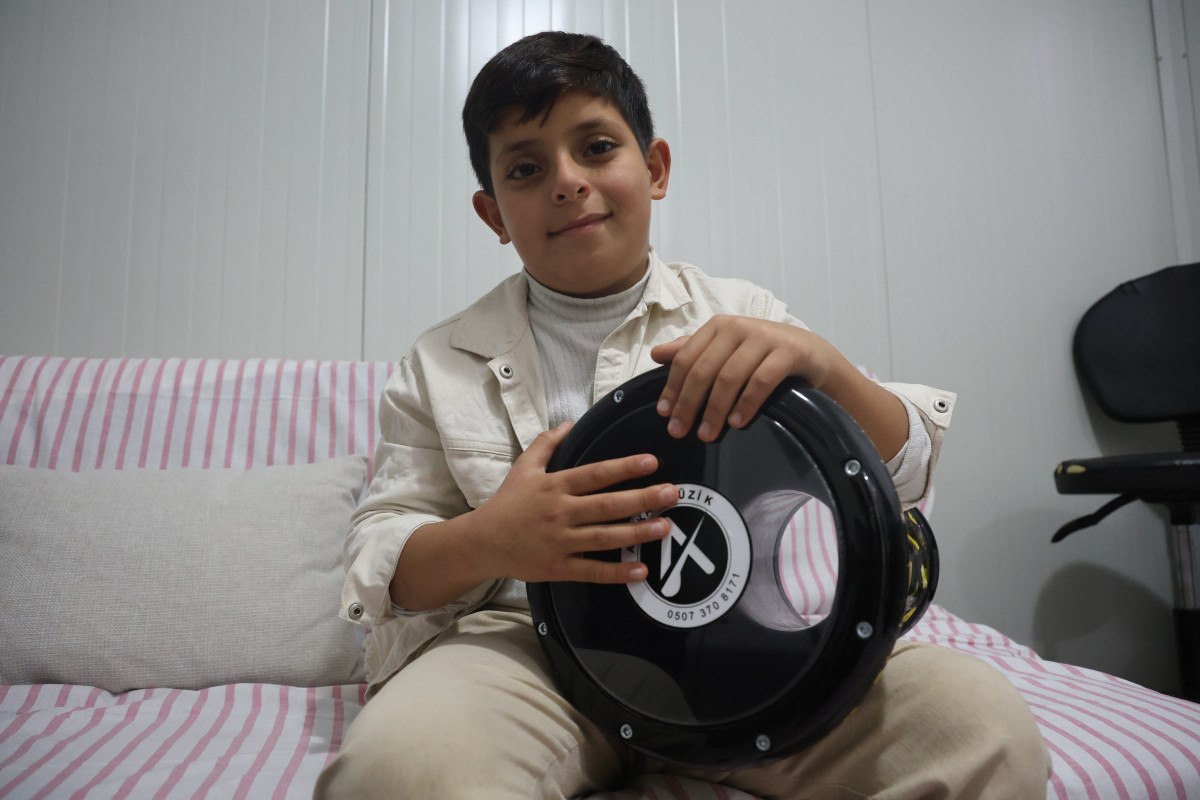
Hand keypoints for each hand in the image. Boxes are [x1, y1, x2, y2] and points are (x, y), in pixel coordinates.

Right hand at [474, 422, 677, 583]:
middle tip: (671, 493)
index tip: (652, 462)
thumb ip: (546, 444)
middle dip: (642, 499)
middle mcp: (560, 513)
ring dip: (637, 534)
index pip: (595, 474)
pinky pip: (592, 571)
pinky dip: (617, 572)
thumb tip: (570, 423)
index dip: (624, 467)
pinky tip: (641, 570)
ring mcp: (560, 542)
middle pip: (606, 506)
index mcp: (554, 486)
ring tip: (665, 527)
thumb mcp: (523, 468)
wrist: (482, 542)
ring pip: (604, 538)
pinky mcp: (558, 567)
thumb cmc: (507, 503)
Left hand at [650, 315, 844, 442]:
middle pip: (704, 370)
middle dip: (689, 404)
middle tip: (680, 432)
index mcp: (718, 326)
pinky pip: (761, 381)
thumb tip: (656, 353)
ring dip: (715, 409)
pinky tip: (737, 423)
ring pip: (729, 377)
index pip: (686, 359)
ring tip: (707, 435)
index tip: (665, 416)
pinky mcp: (788, 351)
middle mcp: (738, 327)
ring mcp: (764, 337)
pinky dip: (746, 403)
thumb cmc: (762, 355)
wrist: (812, 353)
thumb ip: (692, 351)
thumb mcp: (726, 350)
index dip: (673, 388)